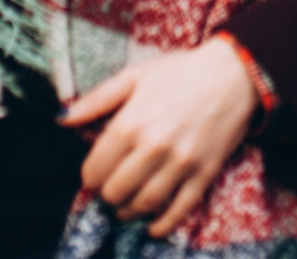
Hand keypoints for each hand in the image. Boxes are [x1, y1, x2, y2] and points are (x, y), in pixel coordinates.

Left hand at [60, 36, 258, 237]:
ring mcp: (181, 164)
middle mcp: (154, 147)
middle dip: (107, 193)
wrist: (235, 75)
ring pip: (143, 204)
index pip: (96, 168)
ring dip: (128, 210)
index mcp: (132, 122)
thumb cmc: (181, 72)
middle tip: (109, 187)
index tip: (93, 174)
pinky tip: (151, 225)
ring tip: (124, 204)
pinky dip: (162, 224)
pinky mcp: (204, 175)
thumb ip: (96, 100)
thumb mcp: (135, 76)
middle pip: (115, 191)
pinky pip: (179, 210)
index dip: (89, 176)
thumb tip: (61, 118)